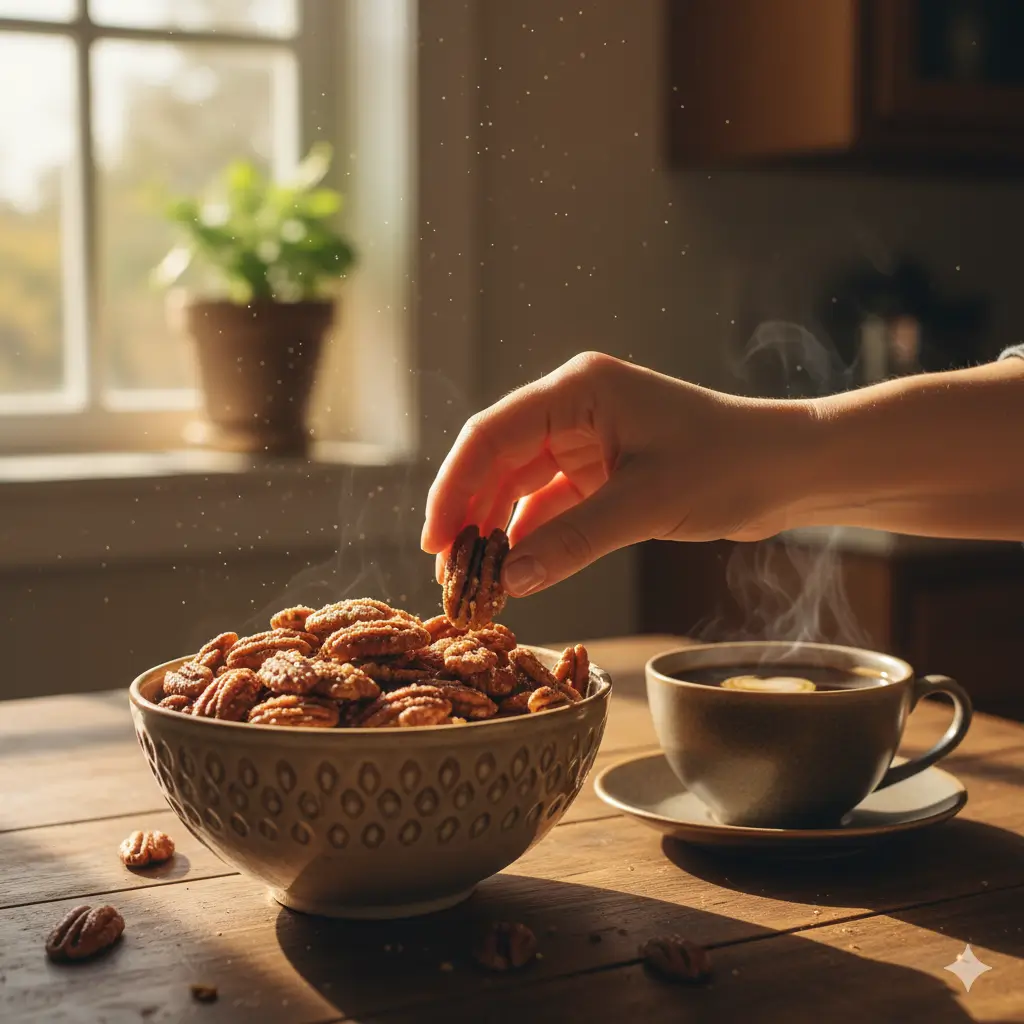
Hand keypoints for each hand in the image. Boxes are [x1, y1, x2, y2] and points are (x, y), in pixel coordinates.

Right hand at [421, 352, 805, 595]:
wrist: (792, 468)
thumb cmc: (730, 464)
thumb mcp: (646, 504)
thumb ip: (573, 541)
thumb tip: (509, 581)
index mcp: (578, 390)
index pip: (491, 435)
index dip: (453, 488)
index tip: (434, 540)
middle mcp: (575, 407)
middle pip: (498, 461)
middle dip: (471, 515)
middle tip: (449, 572)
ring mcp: (589, 439)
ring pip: (521, 485)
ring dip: (498, 530)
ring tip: (475, 579)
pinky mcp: (605, 470)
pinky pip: (552, 504)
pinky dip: (534, 536)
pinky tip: (516, 569)